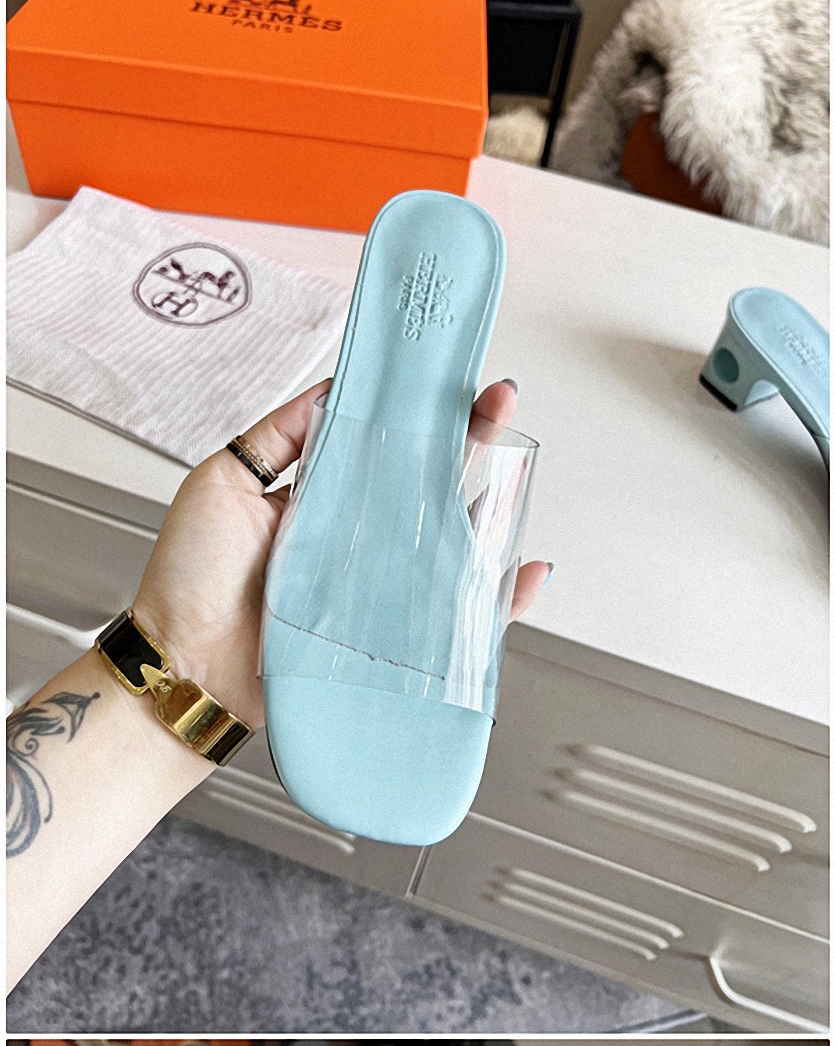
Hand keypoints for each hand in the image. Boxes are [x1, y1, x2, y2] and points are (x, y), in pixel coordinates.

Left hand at [138, 376, 548, 737]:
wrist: (183, 668)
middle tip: (499, 403)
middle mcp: (352, 538)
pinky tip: (521, 574)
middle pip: (426, 483)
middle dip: (470, 439)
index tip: (450, 378)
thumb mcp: (222, 481)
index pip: (380, 443)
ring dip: (493, 508)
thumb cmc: (189, 581)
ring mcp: (373, 586)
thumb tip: (332, 390)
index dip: (418, 411)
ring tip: (517, 473)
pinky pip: (454, 618)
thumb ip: (278, 437)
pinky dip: (497, 599)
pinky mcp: (387, 636)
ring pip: (451, 544)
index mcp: (318, 495)